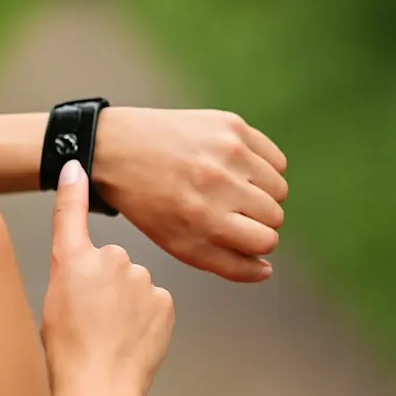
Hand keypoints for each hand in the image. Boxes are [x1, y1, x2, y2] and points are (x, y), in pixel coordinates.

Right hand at [41, 161, 174, 395]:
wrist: (98, 385)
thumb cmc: (67, 351)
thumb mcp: (54, 302)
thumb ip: (72, 273)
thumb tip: (86, 265)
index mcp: (72, 260)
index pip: (70, 214)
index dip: (73, 189)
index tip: (76, 165)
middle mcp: (108, 260)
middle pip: (111, 261)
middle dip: (106, 282)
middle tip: (92, 317)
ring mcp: (140, 278)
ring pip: (135, 283)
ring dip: (126, 302)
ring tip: (109, 333)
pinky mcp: (164, 299)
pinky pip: (153, 301)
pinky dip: (145, 317)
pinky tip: (130, 338)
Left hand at [92, 108, 288, 282]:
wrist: (117, 149)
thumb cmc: (149, 203)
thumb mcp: (178, 244)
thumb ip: (226, 265)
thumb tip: (267, 270)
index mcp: (204, 219)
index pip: (266, 242)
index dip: (253, 243)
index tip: (236, 234)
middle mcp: (219, 183)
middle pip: (275, 216)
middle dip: (257, 220)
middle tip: (228, 210)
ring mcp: (228, 150)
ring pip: (279, 188)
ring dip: (261, 193)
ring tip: (230, 189)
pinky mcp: (232, 125)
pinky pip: (275, 159)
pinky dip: (262, 168)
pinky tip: (234, 168)